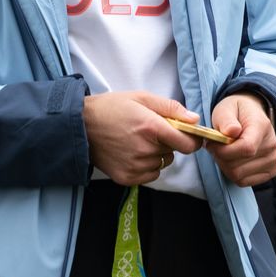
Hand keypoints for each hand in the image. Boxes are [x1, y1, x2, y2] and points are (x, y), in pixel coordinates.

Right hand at [84, 91, 203, 185]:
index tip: (188, 135)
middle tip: (150, 131)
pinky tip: (132, 152)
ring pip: (162, 163)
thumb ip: (171, 108)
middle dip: (168, 141)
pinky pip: (151, 174)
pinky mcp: (127, 178)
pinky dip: (147, 166)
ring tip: (137, 141)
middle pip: (174, 152)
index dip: (192, 139)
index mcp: (151, 127)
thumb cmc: (111, 108)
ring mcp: (136, 167)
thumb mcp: (141, 98)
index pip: (188, 144)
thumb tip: (194, 119)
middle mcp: (145, 150)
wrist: (81, 126)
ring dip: (157, 154)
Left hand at [207, 93, 275, 186]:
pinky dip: (232, 173)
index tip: (211, 144)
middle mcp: (272, 145)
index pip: (246, 148)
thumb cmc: (235, 112)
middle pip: (238, 165)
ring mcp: (273, 160)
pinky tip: (231, 159)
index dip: (224, 151)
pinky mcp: (270, 171)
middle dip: (220, 158)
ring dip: (224, 165)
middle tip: (214, 147)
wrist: (251, 115)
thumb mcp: (226, 108)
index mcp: (262, 126)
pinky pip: (243, 182)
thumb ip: (226, 119)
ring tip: (222, 151)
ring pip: (238, 176)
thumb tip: (231, 131)